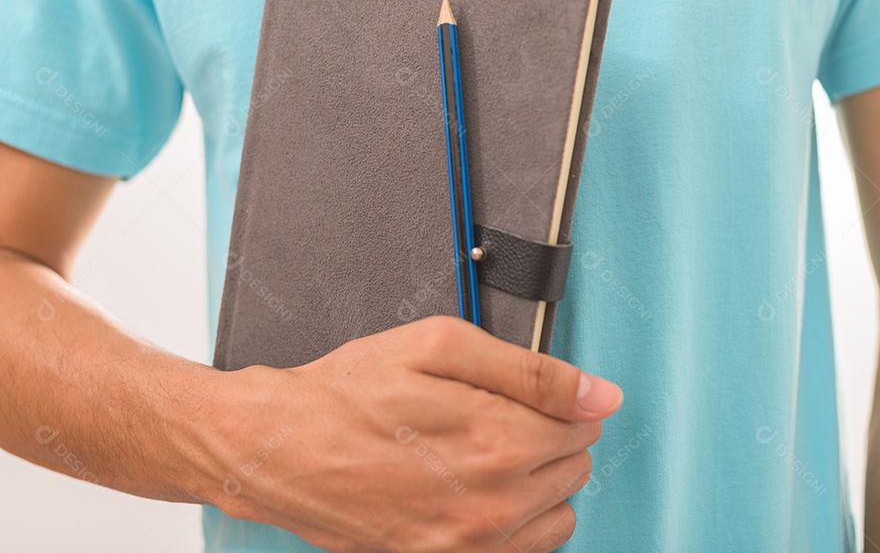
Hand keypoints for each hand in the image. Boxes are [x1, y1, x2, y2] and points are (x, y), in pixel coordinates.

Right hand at [202, 315, 622, 551]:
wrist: (280, 449)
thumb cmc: (348, 394)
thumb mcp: (439, 347)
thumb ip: (531, 370)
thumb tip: (599, 393)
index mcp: (497, 440)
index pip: (584, 423)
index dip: (559, 398)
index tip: (525, 392)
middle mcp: (491, 504)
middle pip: (575, 468)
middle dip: (548, 435)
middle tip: (494, 415)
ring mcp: (469, 545)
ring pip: (558, 515)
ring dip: (538, 483)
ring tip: (487, 454)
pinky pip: (524, 552)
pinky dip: (516, 523)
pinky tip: (479, 492)